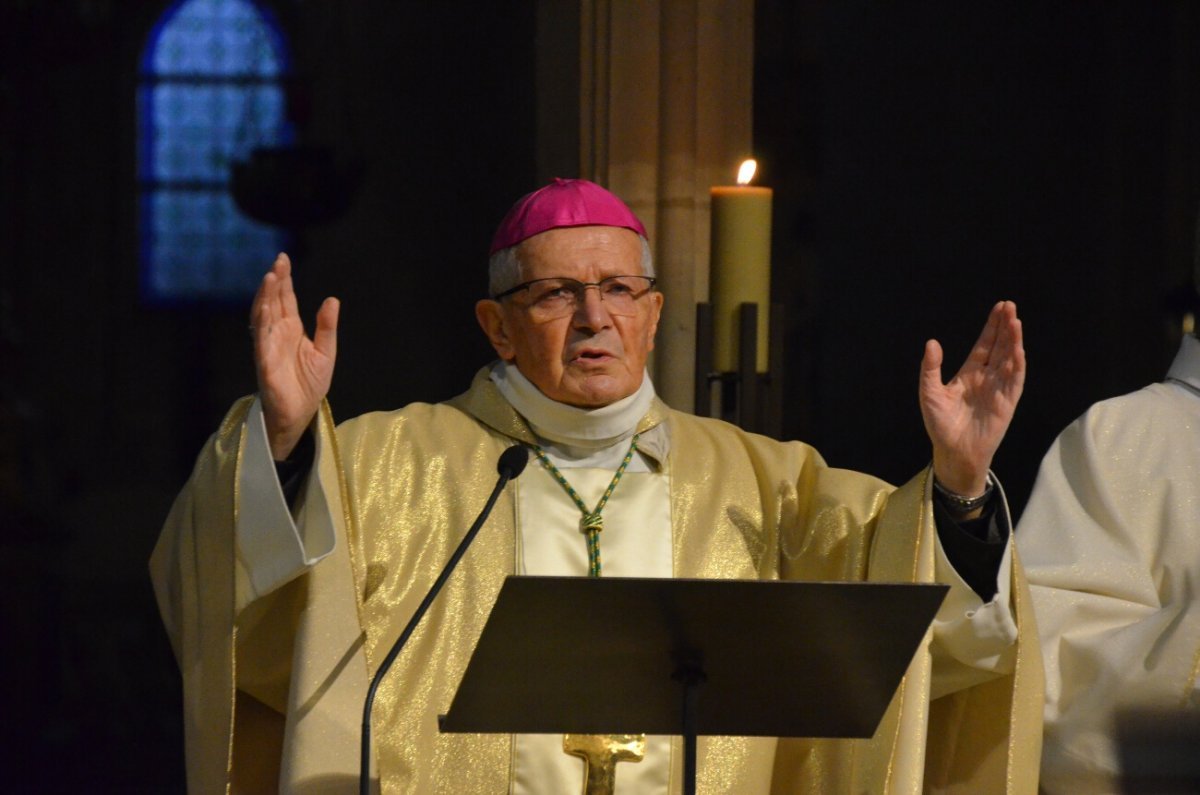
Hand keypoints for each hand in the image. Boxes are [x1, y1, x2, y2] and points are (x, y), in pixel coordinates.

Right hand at [250, 253, 338, 459]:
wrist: (300, 412)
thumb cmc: (310, 383)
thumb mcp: (325, 352)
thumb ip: (327, 326)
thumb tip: (332, 300)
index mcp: (291, 329)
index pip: (285, 299)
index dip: (284, 280)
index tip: (283, 259)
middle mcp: (277, 333)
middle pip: (273, 302)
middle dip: (275, 281)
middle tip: (278, 261)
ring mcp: (268, 346)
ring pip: (263, 316)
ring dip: (265, 297)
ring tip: (270, 277)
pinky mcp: (265, 362)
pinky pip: (261, 340)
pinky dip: (262, 323)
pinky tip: (264, 307)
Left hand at [919, 300, 1023, 499]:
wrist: (953, 451)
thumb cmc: (941, 424)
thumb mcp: (930, 393)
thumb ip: (931, 368)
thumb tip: (932, 342)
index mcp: (969, 373)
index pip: (984, 344)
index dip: (992, 327)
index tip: (1000, 307)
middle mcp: (987, 378)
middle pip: (999, 347)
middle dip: (1005, 327)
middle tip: (1010, 306)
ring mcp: (999, 389)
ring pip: (1009, 359)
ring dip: (1013, 341)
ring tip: (1016, 320)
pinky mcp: (1007, 403)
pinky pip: (1015, 380)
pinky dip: (1017, 365)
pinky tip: (1018, 350)